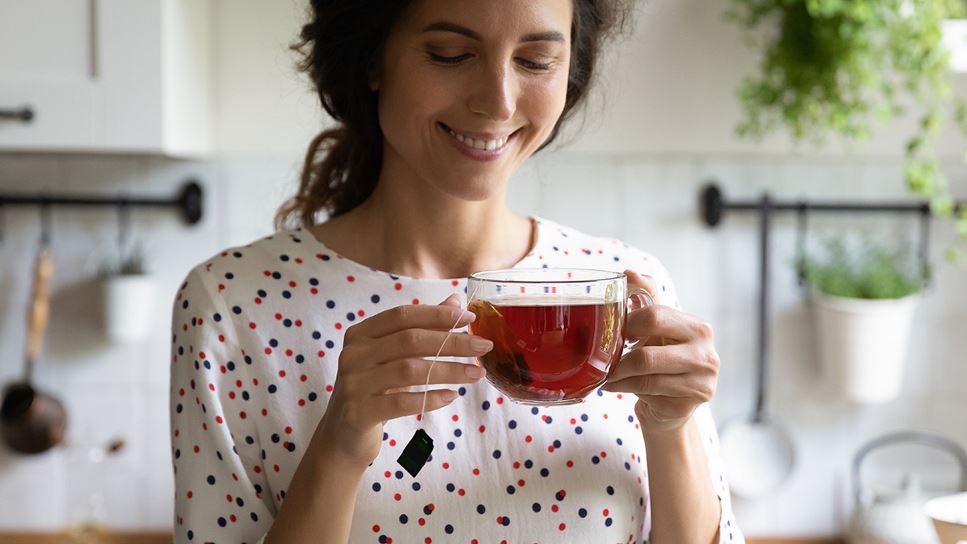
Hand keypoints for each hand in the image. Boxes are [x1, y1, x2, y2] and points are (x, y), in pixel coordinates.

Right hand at [316, 294, 491, 467]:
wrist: (343, 437)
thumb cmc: (374, 391)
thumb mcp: (393, 358)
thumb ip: (421, 329)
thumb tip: (456, 302)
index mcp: (360, 334)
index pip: (402, 316)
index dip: (437, 314)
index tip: (469, 318)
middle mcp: (353, 354)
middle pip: (410, 340)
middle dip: (452, 342)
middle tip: (484, 346)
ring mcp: (353, 384)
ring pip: (409, 370)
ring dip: (449, 370)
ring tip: (477, 373)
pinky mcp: (358, 413)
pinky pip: (401, 402)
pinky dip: (430, 397)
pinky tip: (451, 396)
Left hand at [601, 270, 720, 435]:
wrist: (671, 405)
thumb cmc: (662, 362)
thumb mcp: (655, 329)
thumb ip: (646, 297)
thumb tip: (630, 272)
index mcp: (698, 328)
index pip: (655, 316)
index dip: (627, 323)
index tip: (613, 331)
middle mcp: (707, 353)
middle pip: (648, 352)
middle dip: (619, 357)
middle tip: (603, 358)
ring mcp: (703, 381)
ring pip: (645, 374)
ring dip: (618, 375)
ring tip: (607, 375)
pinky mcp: (691, 404)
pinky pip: (648, 392)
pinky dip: (625, 388)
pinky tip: (616, 387)